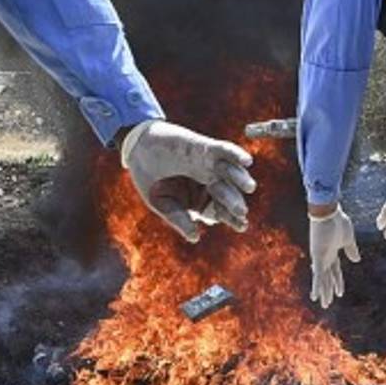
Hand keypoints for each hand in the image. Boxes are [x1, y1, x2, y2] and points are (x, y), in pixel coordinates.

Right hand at [121, 120, 256, 241]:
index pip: (219, 209)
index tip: (241, 225)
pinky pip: (224, 150)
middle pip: (227, 193)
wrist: (136, 148)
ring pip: (230, 172)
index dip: (230, 217)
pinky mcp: (204, 147)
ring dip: (240, 179)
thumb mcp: (160, 202)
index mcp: (199, 198)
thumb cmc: (148, 176)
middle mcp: (208, 181)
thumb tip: (195, 237)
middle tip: (241, 212)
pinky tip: (246, 161)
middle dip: (235, 202)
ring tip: (249, 187)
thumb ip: (178, 218)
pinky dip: (236, 154)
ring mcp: (208, 164)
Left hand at [309, 206, 359, 308]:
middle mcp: (324, 257)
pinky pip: (318, 274)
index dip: (337, 282)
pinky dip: (317, 285)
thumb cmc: (337, 221)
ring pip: (322, 279)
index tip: (340, 293)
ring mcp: (320, 257)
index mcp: (332, 252)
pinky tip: (315, 295)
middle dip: (328, 291)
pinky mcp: (317, 256)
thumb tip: (356, 260)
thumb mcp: (348, 238)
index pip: (335, 271)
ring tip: (324, 304)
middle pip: (327, 278)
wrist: (328, 211)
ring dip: (323, 292)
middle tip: (327, 304)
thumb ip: (351, 249)